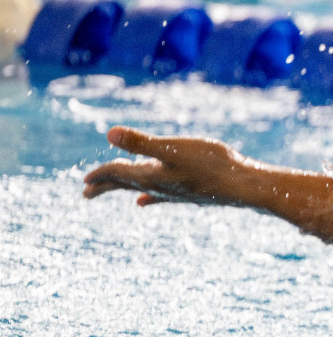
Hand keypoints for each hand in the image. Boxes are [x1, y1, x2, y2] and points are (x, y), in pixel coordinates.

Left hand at [83, 126, 250, 206]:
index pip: (118, 174)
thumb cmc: (211, 164)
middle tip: (87, 192)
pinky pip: (160, 196)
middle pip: (125, 185)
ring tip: (114, 192)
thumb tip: (109, 134)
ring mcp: (174, 191)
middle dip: (105, 186)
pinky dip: (149, 196)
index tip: (84, 179)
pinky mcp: (189, 192)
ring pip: (142, 189)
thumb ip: (141, 142)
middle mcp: (159, 186)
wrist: (244, 186)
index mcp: (151, 176)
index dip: (100, 174)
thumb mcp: (174, 148)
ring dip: (125, 188)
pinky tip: (144, 202)